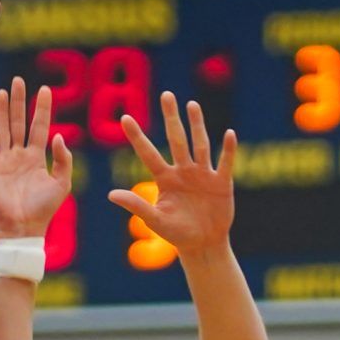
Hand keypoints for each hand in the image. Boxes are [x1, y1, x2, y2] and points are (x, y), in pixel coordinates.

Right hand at [0, 79, 72, 239]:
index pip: (39, 126)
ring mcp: (3, 160)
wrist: (22, 227)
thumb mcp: (62, 183)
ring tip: (4, 91)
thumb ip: (63, 159)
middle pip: (18, 122)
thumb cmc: (43, 208)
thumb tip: (59, 136)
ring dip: (3, 110)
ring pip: (3, 129)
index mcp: (36, 157)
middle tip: (18, 80)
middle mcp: (18, 155)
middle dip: (19, 101)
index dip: (42, 108)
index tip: (45, 90)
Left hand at [109, 91, 236, 258]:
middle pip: (176, 139)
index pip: (148, 153)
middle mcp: (183, 171)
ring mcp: (203, 174)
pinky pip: (225, 163)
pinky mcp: (221, 183)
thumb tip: (110, 194)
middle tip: (166, 95)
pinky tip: (229, 134)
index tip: (124, 117)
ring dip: (197, 125)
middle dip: (171, 118)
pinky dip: (228, 150)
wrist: (202, 244)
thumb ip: (136, 205)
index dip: (137, 136)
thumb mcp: (154, 220)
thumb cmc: (176, 233)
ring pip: (199, 145)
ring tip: (192, 104)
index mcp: (165, 178)